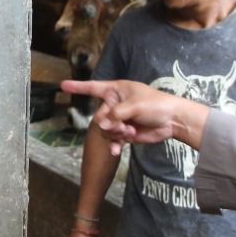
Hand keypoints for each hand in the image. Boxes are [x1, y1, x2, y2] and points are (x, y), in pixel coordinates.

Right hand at [61, 79, 209, 155]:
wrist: (173, 121)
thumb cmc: (156, 105)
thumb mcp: (135, 105)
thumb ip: (116, 114)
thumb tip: (102, 124)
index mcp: (117, 90)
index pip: (93, 87)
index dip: (78, 87)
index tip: (62, 85)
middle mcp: (115, 104)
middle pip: (99, 116)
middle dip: (109, 124)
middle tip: (124, 126)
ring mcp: (120, 119)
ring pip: (105, 130)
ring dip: (115, 134)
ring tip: (130, 133)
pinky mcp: (125, 132)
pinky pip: (112, 140)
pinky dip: (114, 145)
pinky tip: (117, 151)